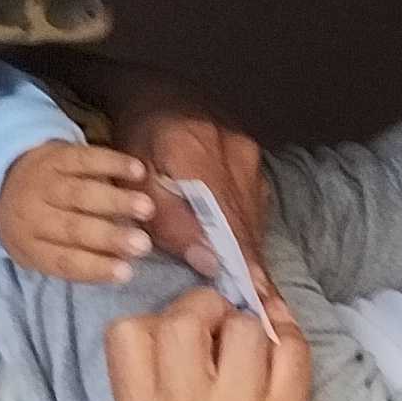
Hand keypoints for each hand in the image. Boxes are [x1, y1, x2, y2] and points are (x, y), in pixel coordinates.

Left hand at [0, 142, 157, 282]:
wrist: (1, 179)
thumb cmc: (35, 226)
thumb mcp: (42, 251)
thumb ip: (77, 260)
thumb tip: (124, 266)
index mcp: (29, 246)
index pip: (64, 260)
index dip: (95, 268)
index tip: (127, 272)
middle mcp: (32, 215)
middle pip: (73, 228)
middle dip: (110, 237)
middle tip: (143, 244)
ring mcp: (43, 182)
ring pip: (80, 193)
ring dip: (116, 200)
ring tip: (146, 208)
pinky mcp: (55, 155)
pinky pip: (85, 159)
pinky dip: (112, 163)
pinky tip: (137, 171)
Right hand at [106, 286, 322, 400]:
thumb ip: (157, 380)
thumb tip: (188, 310)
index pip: (129, 333)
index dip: (156, 320)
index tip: (178, 337)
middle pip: (186, 318)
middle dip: (205, 310)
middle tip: (218, 334)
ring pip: (245, 327)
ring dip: (251, 330)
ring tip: (250, 360)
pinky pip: (292, 346)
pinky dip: (288, 340)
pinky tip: (280, 356)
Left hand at [113, 98, 272, 279]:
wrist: (155, 90)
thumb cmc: (136, 137)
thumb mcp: (138, 180)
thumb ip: (171, 222)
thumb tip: (209, 262)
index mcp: (197, 154)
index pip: (227, 220)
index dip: (244, 262)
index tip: (258, 296)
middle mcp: (233, 154)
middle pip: (247, 224)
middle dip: (254, 269)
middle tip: (266, 311)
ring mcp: (248, 155)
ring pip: (254, 215)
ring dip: (253, 253)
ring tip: (260, 294)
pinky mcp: (253, 158)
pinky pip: (254, 204)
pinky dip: (250, 232)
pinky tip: (248, 259)